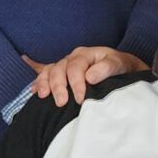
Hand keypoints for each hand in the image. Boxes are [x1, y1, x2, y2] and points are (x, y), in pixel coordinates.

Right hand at [25, 46, 143, 106]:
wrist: (122, 70)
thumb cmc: (120, 68)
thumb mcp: (119, 64)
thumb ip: (106, 68)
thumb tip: (89, 77)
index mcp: (86, 54)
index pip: (76, 67)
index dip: (76, 83)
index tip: (80, 100)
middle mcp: (72, 58)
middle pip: (59, 69)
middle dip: (58, 86)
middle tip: (61, 103)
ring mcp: (64, 65)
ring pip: (49, 71)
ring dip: (44, 84)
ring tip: (43, 96)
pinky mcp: (60, 74)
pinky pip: (44, 75)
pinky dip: (38, 82)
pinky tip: (34, 92)